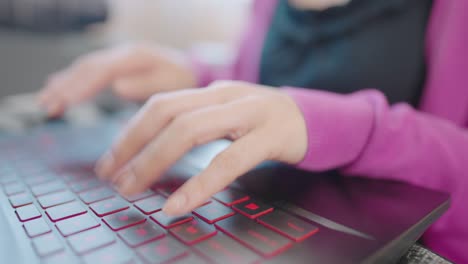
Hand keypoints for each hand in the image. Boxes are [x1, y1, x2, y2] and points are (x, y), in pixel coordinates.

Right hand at [38, 43, 195, 116]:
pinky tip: (59, 89)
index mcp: (134, 57)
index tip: (63, 102)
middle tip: (46, 105)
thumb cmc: (182, 78)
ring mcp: (118, 59)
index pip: (100, 71)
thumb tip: (118, 86)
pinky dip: (72, 81)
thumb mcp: (170, 82)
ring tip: (46, 100)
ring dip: (64, 84)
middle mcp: (122, 54)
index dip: (80, 86)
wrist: (190, 68)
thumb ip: (145, 85)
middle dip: (66, 86)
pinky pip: (90, 71)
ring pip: (85, 68)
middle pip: (87, 68)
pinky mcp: (116, 66)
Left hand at [95, 81, 307, 215]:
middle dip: (133, 147)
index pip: (160, 105)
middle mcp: (226, 95)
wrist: (314, 119)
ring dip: (155, 160)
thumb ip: (194, 126)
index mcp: (211, 92)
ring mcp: (250, 112)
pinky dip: (200, 183)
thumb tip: (150, 151)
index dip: (129, 133)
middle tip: (113, 179)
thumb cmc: (263, 124)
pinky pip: (230, 159)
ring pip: (191, 129)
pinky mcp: (271, 135)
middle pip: (168, 113)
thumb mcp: (226, 117)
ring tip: (134, 188)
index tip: (109, 163)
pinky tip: (180, 203)